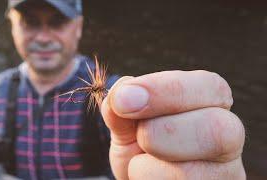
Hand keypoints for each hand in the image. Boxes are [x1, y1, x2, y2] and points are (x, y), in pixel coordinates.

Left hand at [101, 70, 245, 179]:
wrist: (142, 178)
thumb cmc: (139, 145)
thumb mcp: (126, 121)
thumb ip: (121, 104)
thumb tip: (120, 95)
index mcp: (211, 102)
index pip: (208, 86)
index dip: (163, 91)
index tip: (123, 100)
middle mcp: (228, 135)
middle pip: (216, 130)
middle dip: (161, 132)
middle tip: (138, 136)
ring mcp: (226, 172)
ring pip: (191, 173)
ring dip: (147, 167)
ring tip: (139, 163)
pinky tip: (148, 177)